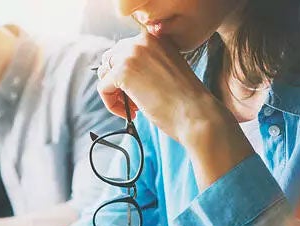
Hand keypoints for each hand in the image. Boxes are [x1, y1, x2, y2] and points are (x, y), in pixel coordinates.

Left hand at [96, 32, 229, 144]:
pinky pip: (103, 88)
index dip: (127, 74)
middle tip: (133, 102)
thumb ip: (145, 63)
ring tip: (133, 108)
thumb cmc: (184, 99)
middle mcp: (141, 40)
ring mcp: (130, 54)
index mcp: (154, 37)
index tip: (141, 91)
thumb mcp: (165, 69)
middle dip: (117, 83)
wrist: (196, 112)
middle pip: (110, 60)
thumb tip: (118, 72)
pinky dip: (111, 104)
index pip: (124, 51)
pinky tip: (130, 113)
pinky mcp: (122, 72)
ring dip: (114, 93)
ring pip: (105, 74)